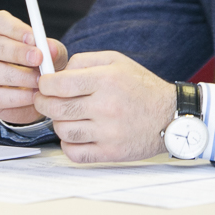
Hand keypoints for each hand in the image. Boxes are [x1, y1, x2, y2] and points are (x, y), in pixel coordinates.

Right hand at [0, 10, 67, 124]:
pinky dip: (17, 97)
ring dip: (19, 76)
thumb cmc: (43, 68)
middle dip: (17, 52)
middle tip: (38, 58)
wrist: (39, 97)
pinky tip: (32, 96)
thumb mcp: (53, 56)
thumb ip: (53, 50)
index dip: (14, 28)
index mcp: (0, 32)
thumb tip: (51, 48)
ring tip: (39, 82)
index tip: (34, 37)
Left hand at [34, 50, 173, 162]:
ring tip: (66, 116)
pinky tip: (75, 134)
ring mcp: (108, 132)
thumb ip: (83, 61)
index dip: (44, 84)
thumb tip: (56, 72)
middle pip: (56, 109)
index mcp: (106, 80)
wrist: (170, 116)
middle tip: (45, 100)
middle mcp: (106, 106)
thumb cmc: (142, 87)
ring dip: (57, 123)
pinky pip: (74, 153)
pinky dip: (68, 145)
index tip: (43, 85)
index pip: (59, 84)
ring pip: (63, 131)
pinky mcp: (110, 153)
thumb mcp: (116, 61)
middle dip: (43, 103)